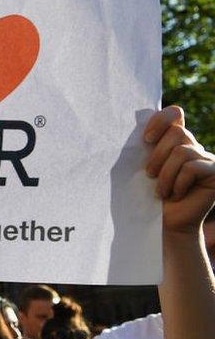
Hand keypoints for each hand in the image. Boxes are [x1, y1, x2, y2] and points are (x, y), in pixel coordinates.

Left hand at [144, 106, 214, 231]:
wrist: (165, 224)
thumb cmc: (148, 197)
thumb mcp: (142, 168)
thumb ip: (144, 148)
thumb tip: (132, 127)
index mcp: (174, 141)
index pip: (174, 114)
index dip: (160, 120)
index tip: (145, 139)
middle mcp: (193, 146)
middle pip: (177, 132)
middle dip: (158, 155)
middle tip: (149, 174)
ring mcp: (206, 159)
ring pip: (182, 151)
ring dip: (166, 174)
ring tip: (161, 191)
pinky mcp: (214, 173)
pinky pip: (192, 168)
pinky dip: (178, 183)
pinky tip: (176, 195)